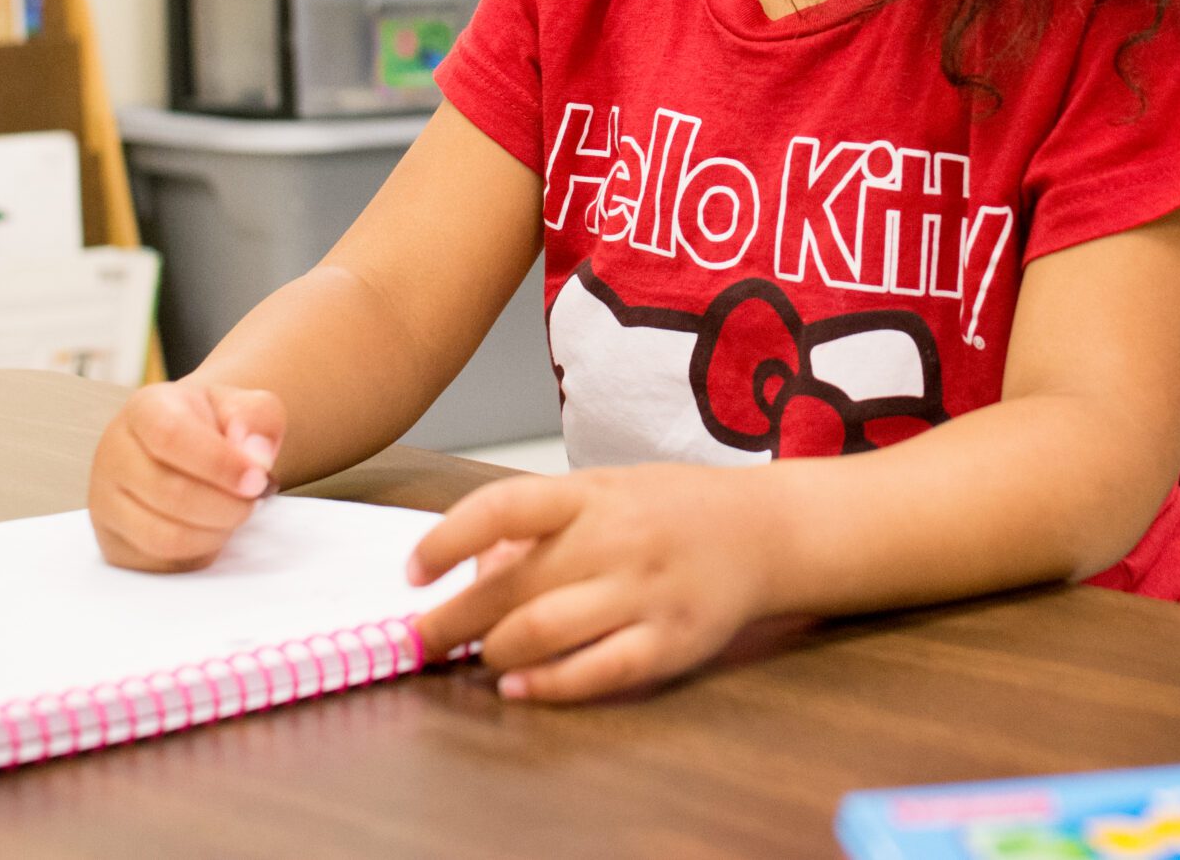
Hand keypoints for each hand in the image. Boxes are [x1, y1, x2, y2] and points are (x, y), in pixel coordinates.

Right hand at [88, 379, 286, 572]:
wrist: (188, 451)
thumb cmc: (216, 428)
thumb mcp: (245, 407)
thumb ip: (257, 420)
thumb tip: (254, 456)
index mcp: (145, 410)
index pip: (171, 435)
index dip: (218, 463)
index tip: (257, 479)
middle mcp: (113, 454)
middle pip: (169, 492)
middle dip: (227, 505)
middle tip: (254, 500)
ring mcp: (106, 502)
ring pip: (163, 535)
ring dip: (215, 532)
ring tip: (234, 514)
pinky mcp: (113, 543)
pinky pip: (161, 563)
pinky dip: (199, 553)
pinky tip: (212, 530)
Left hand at [407, 465, 776, 703]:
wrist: (767, 531)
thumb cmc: (671, 509)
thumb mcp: (604, 492)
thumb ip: (540, 524)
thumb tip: (470, 569)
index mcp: (593, 493)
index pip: (502, 508)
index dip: (446, 540)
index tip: (412, 571)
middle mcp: (617, 539)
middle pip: (512, 584)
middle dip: (452, 619)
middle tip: (422, 637)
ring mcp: (646, 593)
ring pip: (543, 631)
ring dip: (493, 651)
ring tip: (477, 656)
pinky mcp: (671, 642)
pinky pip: (596, 673)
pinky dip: (546, 686)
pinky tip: (517, 686)